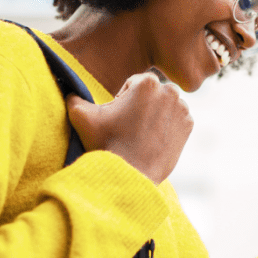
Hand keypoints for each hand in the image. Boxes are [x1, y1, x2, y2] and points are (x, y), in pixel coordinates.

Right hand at [66, 72, 192, 184]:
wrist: (130, 175)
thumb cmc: (106, 144)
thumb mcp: (82, 116)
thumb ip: (74, 97)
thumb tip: (69, 89)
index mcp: (147, 82)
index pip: (134, 84)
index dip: (123, 100)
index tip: (119, 118)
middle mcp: (170, 91)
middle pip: (152, 93)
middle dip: (141, 105)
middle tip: (129, 127)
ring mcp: (182, 109)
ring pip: (165, 105)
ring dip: (155, 114)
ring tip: (141, 134)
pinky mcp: (188, 126)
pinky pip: (176, 119)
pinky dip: (167, 127)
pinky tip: (153, 140)